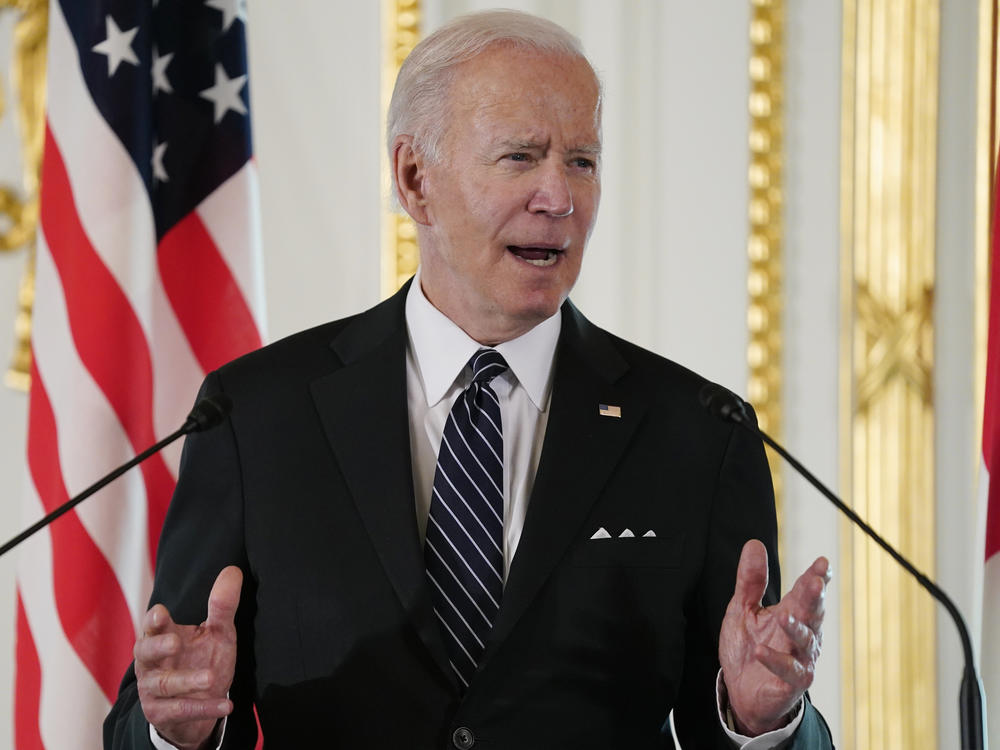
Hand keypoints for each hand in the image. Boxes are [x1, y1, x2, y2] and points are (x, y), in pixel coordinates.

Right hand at [135, 566, 242, 749]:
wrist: (198, 705)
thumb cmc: (202, 660)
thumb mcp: (217, 633)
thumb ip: (222, 606)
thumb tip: (233, 571)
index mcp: (163, 636)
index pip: (153, 625)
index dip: (154, 620)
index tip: (160, 612)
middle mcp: (151, 662)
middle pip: (145, 652)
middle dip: (157, 647)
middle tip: (175, 642)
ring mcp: (153, 689)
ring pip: (164, 684)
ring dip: (187, 681)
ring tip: (211, 678)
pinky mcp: (160, 713)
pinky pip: (180, 710)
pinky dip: (203, 708)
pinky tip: (226, 705)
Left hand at [719, 540, 829, 735]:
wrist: (741, 690)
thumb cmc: (748, 646)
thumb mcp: (742, 608)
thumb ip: (750, 580)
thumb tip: (754, 543)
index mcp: (791, 612)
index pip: (806, 591)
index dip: (816, 576)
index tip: (823, 562)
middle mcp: (801, 633)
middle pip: (811, 612)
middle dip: (814, 598)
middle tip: (816, 582)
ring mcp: (800, 658)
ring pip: (806, 640)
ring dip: (797, 628)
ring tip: (784, 616)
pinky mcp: (792, 682)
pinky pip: (788, 670)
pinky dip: (776, 660)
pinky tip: (760, 651)